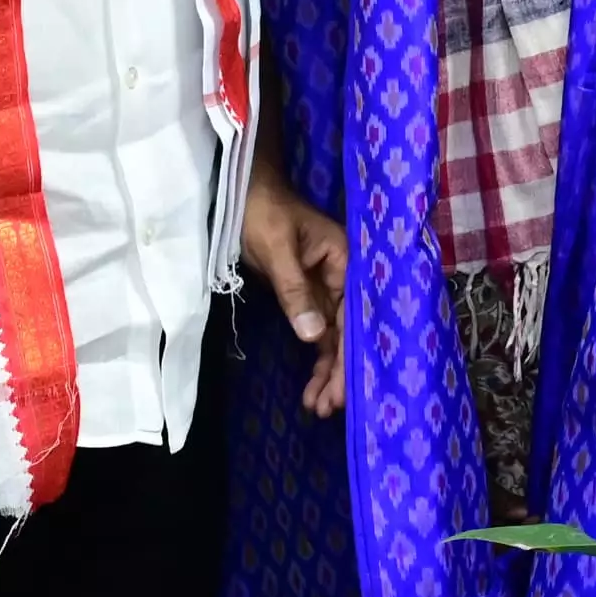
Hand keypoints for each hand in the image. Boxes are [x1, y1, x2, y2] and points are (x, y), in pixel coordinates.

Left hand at [242, 160, 348, 419]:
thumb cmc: (262, 209)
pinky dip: (315, 356)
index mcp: (346, 259)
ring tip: (319, 407)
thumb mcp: (277, 248)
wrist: (243, 188)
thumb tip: (313, 336)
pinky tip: (312, 386)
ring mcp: (327, 285)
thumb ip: (295, 291)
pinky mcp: (309, 293)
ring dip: (327, 371)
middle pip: (347, 331)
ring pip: (333, 336)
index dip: (347, 354)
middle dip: (338, 371)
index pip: (353, 315)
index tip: (341, 388)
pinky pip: (317, 329)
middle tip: (327, 408)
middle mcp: (343, 276)